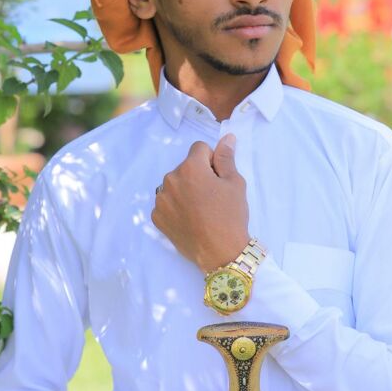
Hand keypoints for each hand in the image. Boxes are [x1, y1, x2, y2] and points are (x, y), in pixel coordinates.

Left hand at [151, 134, 248, 271]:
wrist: (220, 253)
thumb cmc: (231, 216)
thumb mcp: (235, 183)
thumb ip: (226, 158)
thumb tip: (227, 137)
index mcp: (190, 168)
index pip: (199, 149)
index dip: (212, 161)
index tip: (218, 179)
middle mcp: (170, 179)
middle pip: (185, 167)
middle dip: (197, 175)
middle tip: (212, 197)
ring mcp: (161, 199)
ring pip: (174, 184)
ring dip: (185, 190)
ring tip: (200, 210)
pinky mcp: (156, 216)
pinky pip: (166, 203)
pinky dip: (175, 207)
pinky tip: (189, 219)